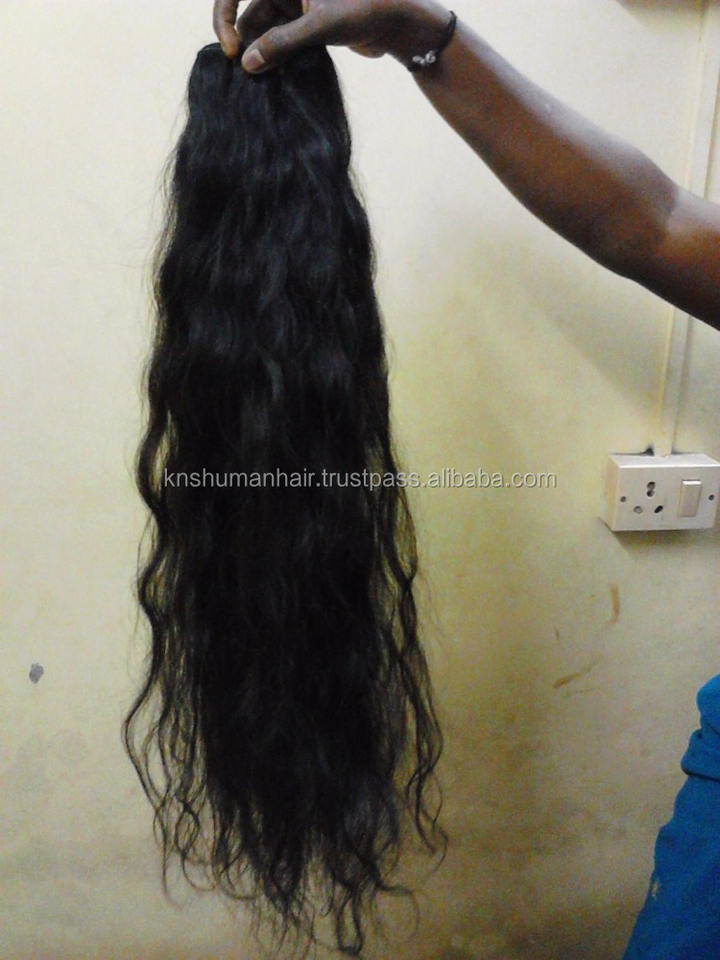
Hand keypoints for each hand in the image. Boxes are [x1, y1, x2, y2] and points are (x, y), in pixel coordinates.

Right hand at [212, 0, 449, 73]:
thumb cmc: (365, 10)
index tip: (232, 53)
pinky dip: (277, 60)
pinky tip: (278, 81)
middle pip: (248, 17)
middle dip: (245, 46)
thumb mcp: (321, 26)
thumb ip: (283, 43)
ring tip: (265, 85)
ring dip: (262, 58)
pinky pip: (281, 42)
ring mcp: (294, 6)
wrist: (398, 21)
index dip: (223, 18)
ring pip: (264, 33)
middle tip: (248, 80)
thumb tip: (248, 65)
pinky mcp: (305, 24)